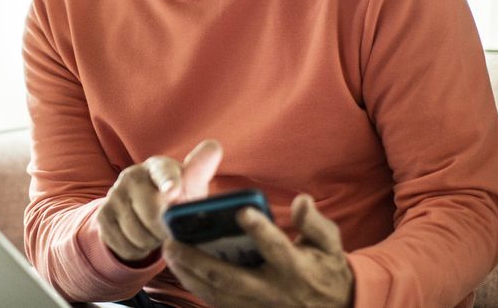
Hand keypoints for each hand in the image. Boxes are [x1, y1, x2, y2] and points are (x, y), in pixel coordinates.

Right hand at [97, 140, 222, 261]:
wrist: (146, 210)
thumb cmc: (177, 196)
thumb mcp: (192, 186)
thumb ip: (200, 171)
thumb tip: (213, 147)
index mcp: (158, 166)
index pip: (163, 173)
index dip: (169, 182)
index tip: (173, 192)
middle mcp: (133, 175)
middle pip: (152, 214)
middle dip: (166, 230)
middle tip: (172, 231)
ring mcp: (115, 194)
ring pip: (138, 234)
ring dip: (152, 243)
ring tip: (157, 233)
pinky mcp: (102, 214)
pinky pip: (124, 245)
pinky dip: (137, 250)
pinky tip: (142, 239)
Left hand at [163, 194, 352, 306]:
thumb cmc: (327, 269)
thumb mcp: (329, 244)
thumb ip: (314, 222)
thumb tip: (301, 200)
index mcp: (294, 268)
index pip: (275, 247)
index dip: (260, 230)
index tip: (242, 211)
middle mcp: (272, 289)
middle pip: (230, 277)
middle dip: (198, 260)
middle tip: (172, 241)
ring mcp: (257, 305)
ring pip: (216, 293)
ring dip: (189, 275)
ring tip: (168, 253)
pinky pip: (217, 303)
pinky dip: (196, 287)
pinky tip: (180, 270)